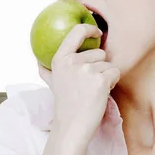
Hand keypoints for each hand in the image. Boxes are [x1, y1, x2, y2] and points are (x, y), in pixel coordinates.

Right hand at [42, 23, 119, 147]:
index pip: (77, 31)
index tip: (97, 32)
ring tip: (92, 91)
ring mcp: (87, 70)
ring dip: (106, 77)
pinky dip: (112, 83)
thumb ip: (47, 69)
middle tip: (88, 85)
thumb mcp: (52, 83)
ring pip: (108, 64)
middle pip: (99, 52)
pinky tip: (100, 94)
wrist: (71, 126)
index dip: (90, 28)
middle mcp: (72, 61)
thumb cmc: (65, 105)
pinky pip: (115, 73)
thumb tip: (39, 61)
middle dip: (99, 67)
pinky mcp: (100, 80)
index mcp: (60, 58)